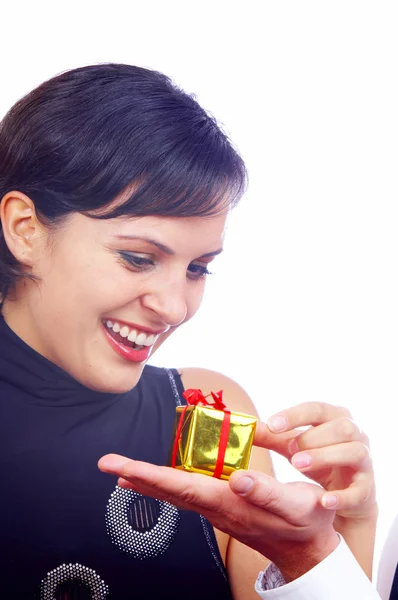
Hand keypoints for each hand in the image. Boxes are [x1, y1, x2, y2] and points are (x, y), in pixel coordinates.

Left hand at [98, 455, 338, 580]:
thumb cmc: (305, 523)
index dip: (148, 475)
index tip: (120, 468)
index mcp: (229, 504)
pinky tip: (158, 480)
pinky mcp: (222, 506)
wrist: (308, 549)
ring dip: (147, 481)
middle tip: (107, 463)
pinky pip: (186, 493)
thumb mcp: (296, 505)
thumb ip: (266, 492)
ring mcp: (217, 509)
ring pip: (174, 493)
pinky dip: (166, 484)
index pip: (179, 487)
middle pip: (168, 490)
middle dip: (135, 476)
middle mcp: (216, 508)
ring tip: (123, 471)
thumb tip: (236, 479)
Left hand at [255, 402, 375, 520]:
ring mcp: (364, 461)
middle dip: (313, 437)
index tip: (272, 424)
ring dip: (325, 457)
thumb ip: (271, 435)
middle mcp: (354, 435)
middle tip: (289, 449)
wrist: (346, 493)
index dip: (295, 415)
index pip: (317, 409)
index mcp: (335, 418)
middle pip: (341, 427)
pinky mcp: (367, 488)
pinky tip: (324, 501)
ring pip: (354, 451)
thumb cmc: (318, 459)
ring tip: (298, 465)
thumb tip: (243, 426)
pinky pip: (360, 490)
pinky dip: (343, 496)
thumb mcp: (294, 445)